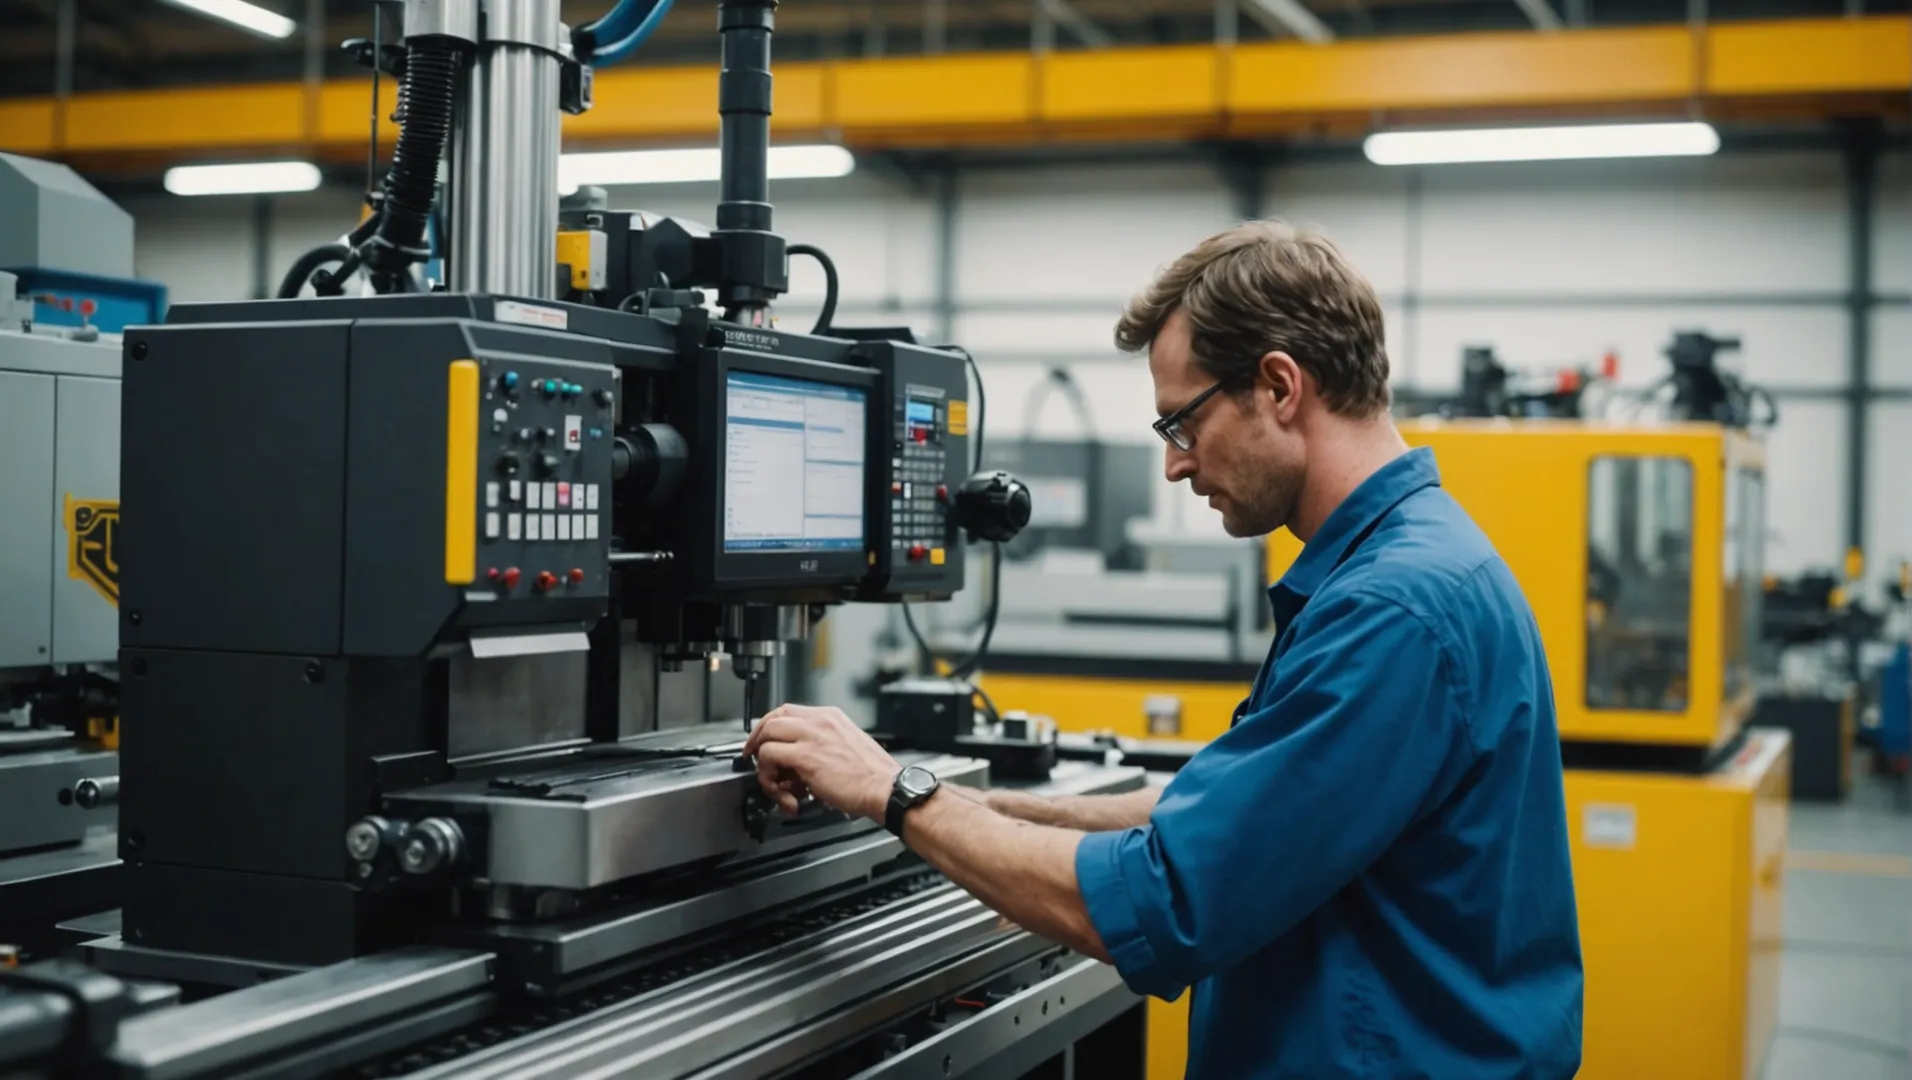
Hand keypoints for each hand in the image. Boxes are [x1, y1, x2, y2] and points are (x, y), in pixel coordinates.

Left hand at [742, 703, 901, 821]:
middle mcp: (819, 721)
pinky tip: (785, 796)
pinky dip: (768, 779)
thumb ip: (820, 748)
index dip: (770, 729)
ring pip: (766, 736)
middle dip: (758, 742)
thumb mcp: (847, 748)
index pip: (788, 712)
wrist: (886, 788)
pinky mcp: (805, 756)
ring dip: (764, 766)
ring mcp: (811, 736)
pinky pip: (769, 758)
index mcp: (830, 717)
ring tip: (778, 787)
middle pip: (772, 719)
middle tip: (757, 761)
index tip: (765, 744)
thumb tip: (796, 766)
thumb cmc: (873, 776)